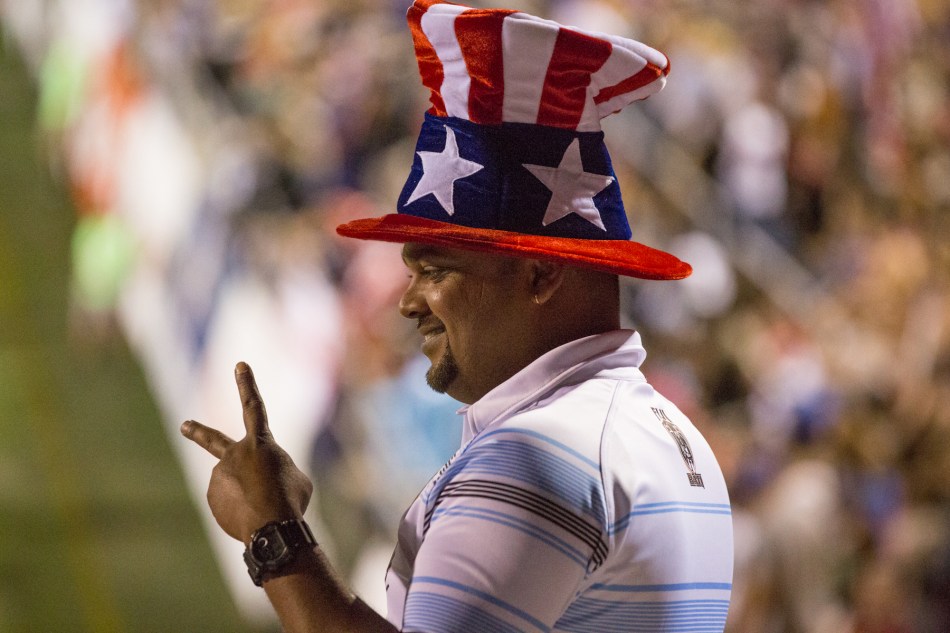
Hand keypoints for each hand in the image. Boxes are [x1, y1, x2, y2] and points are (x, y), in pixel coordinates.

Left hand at [181, 362, 312, 543]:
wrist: (271, 527)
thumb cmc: (290, 498)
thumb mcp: (295, 478)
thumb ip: (275, 471)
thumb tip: (258, 482)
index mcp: (260, 443)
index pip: (254, 407)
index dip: (247, 384)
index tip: (240, 365)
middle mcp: (234, 455)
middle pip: (213, 440)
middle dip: (198, 431)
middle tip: (184, 425)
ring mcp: (220, 477)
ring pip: (236, 485)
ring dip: (249, 495)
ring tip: (263, 507)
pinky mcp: (213, 498)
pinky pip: (230, 503)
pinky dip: (241, 509)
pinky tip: (252, 516)